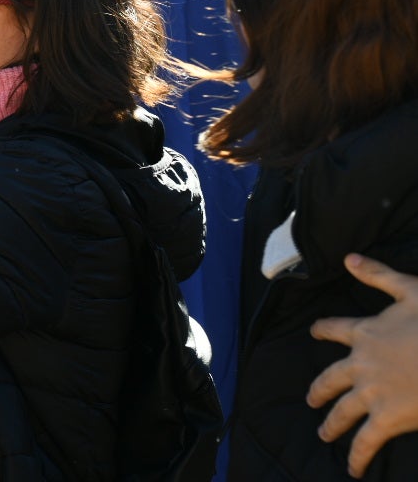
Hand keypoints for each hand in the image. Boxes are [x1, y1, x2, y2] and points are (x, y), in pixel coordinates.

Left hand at [308, 254, 417, 476]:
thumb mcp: (410, 290)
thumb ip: (378, 275)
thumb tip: (348, 257)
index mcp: (365, 333)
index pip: (334, 329)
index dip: (323, 330)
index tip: (314, 332)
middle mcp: (360, 364)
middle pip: (330, 378)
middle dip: (319, 390)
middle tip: (310, 399)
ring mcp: (371, 393)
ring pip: (342, 412)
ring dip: (332, 424)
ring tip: (324, 434)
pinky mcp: (387, 418)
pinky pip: (366, 441)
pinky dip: (357, 456)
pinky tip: (352, 468)